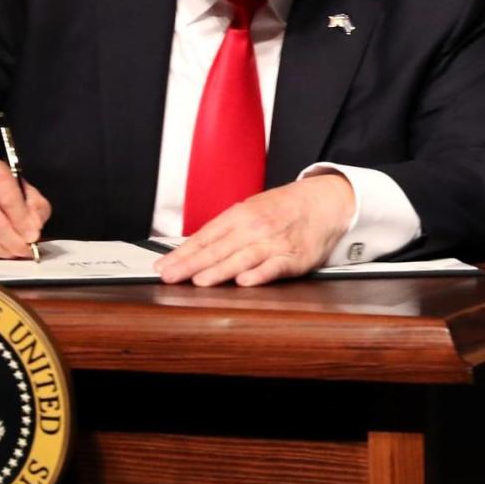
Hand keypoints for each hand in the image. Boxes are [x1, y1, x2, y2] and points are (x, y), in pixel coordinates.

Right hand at [0, 158, 50, 258]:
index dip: (22, 221)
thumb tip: (33, 228)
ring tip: (15, 252)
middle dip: (14, 242)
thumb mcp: (25, 190)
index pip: (8, 199)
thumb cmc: (3, 190)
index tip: (33, 236)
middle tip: (27, 250)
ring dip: (3, 252)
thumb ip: (36, 207)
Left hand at [155, 174, 355, 286]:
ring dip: (219, 270)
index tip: (162, 267)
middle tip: (169, 276)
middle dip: (191, 265)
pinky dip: (260, 274)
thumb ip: (224, 232)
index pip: (204, 237)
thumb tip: (192, 251)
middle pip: (218, 248)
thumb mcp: (250, 211)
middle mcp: (253, 227)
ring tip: (199, 281)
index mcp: (239, 216)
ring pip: (242, 258)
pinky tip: (245, 281)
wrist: (322, 201)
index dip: (182, 253)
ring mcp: (274, 242)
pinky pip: (275, 266)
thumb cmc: (282, 209)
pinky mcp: (294, 257)